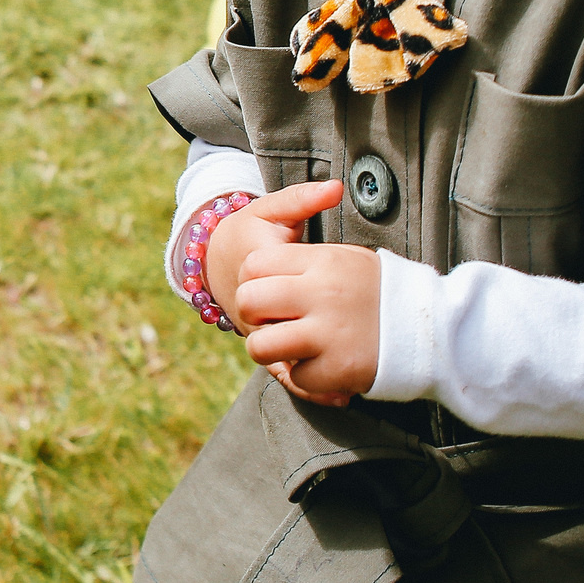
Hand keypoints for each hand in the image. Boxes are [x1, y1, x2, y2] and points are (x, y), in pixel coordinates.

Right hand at [200, 179, 365, 407]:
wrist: (218, 258)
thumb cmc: (251, 231)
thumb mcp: (272, 210)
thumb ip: (302, 199)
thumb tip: (335, 187)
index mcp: (257, 270)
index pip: (288, 288)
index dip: (323, 297)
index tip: (357, 299)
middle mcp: (254, 306)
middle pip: (286, 333)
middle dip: (322, 345)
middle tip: (365, 348)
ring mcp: (257, 329)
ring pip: (285, 359)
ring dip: (319, 375)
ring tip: (356, 382)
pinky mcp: (264, 342)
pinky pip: (284, 371)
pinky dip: (310, 386)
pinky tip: (341, 395)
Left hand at [236, 238, 381, 404]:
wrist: (431, 328)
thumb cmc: (382, 291)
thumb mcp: (349, 258)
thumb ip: (305, 261)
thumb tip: (260, 269)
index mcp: (323, 262)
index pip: (254, 265)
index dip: (253, 281)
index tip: (268, 292)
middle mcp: (322, 294)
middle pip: (248, 301)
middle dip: (253, 316)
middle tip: (272, 322)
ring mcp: (329, 333)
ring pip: (260, 345)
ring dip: (268, 351)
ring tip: (286, 347)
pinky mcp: (338, 368)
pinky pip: (295, 377)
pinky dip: (306, 376)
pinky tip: (323, 365)